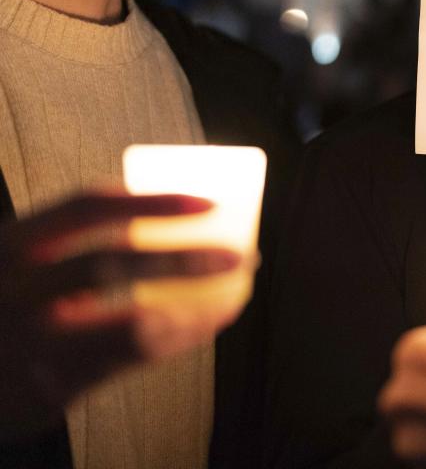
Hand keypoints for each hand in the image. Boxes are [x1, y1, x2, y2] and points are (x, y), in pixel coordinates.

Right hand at [0, 191, 240, 441]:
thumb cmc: (14, 309)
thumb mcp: (30, 268)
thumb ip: (79, 250)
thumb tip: (189, 233)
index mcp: (13, 244)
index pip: (87, 206)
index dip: (152, 201)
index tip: (210, 202)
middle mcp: (15, 290)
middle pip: (111, 264)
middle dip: (184, 258)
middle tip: (240, 255)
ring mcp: (31, 342)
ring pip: (133, 323)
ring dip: (196, 308)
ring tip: (236, 293)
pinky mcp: (51, 386)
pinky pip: (134, 359)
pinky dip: (180, 337)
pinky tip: (207, 323)